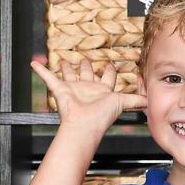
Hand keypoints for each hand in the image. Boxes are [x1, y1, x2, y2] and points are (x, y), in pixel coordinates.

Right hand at [31, 59, 146, 134]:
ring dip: (66, 68)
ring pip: (69, 75)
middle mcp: (88, 89)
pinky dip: (40, 71)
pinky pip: (48, 78)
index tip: (111, 63)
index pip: (107, 78)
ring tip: (64, 61)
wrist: (84, 125)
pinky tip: (34, 63)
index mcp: (102, 91)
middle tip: (86, 59)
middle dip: (87, 66)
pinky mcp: (60, 91)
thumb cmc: (101, 117)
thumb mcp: (123, 103)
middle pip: (88, 74)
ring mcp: (73, 90)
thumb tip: (151, 101)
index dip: (110, 70)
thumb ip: (137, 100)